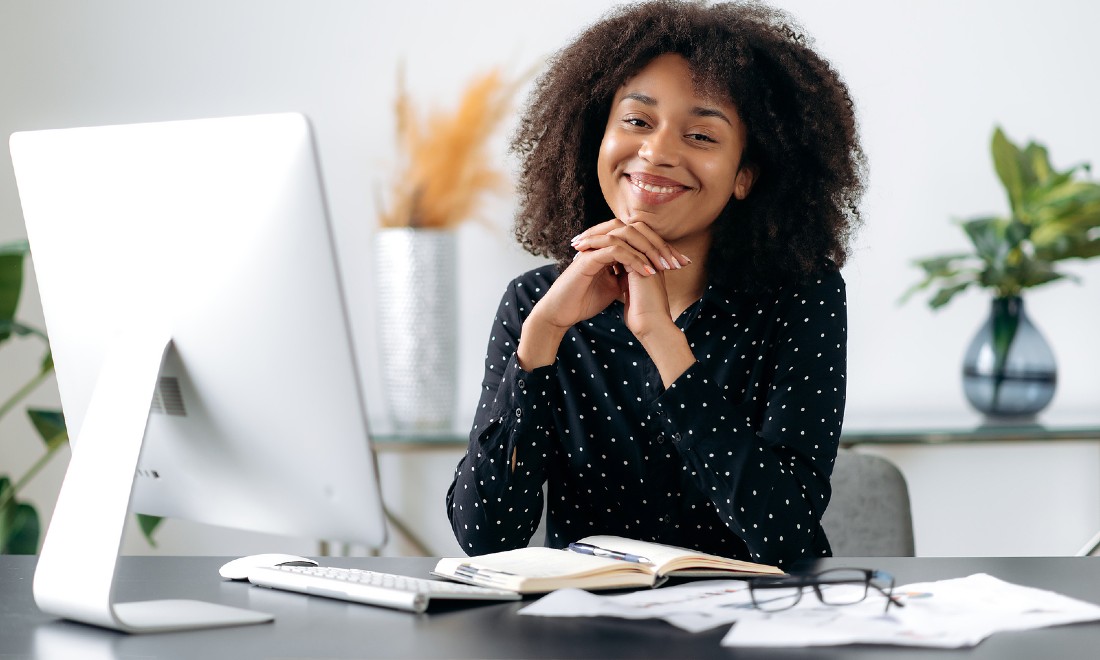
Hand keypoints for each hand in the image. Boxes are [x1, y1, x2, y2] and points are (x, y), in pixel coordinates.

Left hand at [572, 218, 696, 385]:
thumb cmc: (641, 317)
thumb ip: (624, 280)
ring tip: (578, 241)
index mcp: (646, 260)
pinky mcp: (640, 262)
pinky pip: (619, 244)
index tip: (585, 244)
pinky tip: (584, 248)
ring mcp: (647, 255)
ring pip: (623, 232)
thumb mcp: (630, 293)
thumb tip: (612, 276)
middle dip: (601, 231)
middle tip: (580, 237)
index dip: (606, 239)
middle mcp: (648, 254)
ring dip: (597, 234)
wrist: (652, 327)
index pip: (626, 239)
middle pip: (626, 230)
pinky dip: (599, 244)